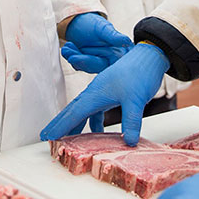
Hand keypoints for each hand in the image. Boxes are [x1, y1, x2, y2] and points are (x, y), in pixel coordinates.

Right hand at [39, 42, 167, 143]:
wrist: (149, 56)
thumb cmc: (140, 72)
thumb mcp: (136, 99)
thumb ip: (131, 121)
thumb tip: (129, 142)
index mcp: (96, 93)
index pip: (74, 113)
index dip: (60, 126)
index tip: (48, 136)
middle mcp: (95, 92)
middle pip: (73, 111)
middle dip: (60, 125)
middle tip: (48, 138)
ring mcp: (102, 92)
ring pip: (84, 111)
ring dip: (76, 125)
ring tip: (68, 140)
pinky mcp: (111, 93)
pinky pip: (96, 111)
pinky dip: (93, 123)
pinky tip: (98, 134)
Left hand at [61, 13, 131, 72]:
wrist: (80, 21)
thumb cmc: (94, 23)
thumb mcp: (104, 28)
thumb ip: (114, 36)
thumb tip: (127, 42)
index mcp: (116, 54)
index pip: (109, 63)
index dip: (96, 62)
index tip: (85, 59)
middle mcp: (107, 60)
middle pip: (95, 66)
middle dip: (82, 61)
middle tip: (71, 56)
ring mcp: (95, 62)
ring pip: (85, 66)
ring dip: (75, 58)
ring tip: (67, 48)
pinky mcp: (84, 63)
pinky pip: (77, 64)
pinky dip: (71, 56)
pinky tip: (68, 47)